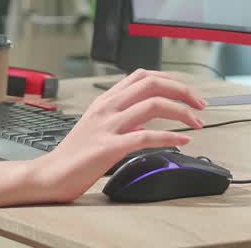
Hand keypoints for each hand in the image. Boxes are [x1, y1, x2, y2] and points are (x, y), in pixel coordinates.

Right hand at [30, 70, 204, 202]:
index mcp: (105, 100)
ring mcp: (108, 126)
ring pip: (153, 105)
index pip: (142, 76)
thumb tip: (146, 121)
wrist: (50, 175)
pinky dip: (169, 136)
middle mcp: (107, 107)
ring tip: (196, 122)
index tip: (187, 93)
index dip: (170, 80)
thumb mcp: (98, 127)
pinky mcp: (109, 147)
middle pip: (152, 84)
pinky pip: (146, 136)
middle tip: (200, 104)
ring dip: (181, 112)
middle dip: (182, 91)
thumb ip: (121, 119)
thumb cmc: (75, 154)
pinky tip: (182, 141)